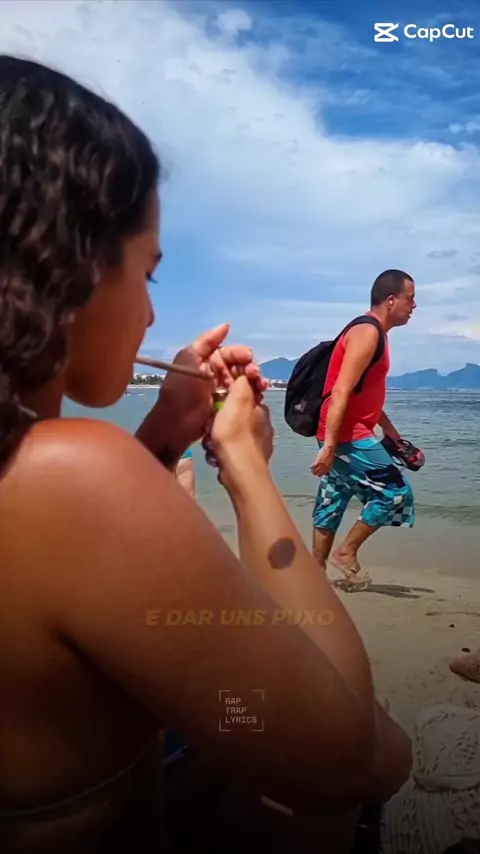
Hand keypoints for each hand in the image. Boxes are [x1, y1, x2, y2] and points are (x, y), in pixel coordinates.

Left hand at [147, 323, 267, 450]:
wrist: (175, 424)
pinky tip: (259, 396)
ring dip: (255, 382)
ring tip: (261, 386)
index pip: (230, 353)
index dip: (241, 354)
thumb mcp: (188, 359)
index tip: (248, 358)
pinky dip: (254, 395)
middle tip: (256, 375)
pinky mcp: (229, 407)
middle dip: (251, 368)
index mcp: (208, 360)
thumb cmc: (180, 390)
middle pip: (241, 366)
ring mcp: (224, 391)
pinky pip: (245, 397)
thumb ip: (206, 341)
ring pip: (246, 382)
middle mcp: (217, 373)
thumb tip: (226, 325)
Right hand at [211, 376, 274, 465]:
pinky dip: (221, 452)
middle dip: (218, 420)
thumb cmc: (235, 433)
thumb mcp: (236, 400)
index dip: (227, 396)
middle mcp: (262, 425)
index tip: (216, 402)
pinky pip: (230, 449)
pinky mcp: (248, 459)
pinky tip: (216, 457)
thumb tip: (243, 377)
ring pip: (229, 433)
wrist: (239, 470)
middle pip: (234, 415)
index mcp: (260, 409)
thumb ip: (241, 385)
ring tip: (211, 444)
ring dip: (216, 438)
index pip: (243, 395)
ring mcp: (257, 443)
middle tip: (210, 426)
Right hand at [310, 446, 334, 476]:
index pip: (325, 472)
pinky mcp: (318, 461)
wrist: (329, 449)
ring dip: (313, 471)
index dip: (321, 474)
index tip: (319, 475)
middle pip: (320, 472)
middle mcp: (325, 466)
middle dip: (317, 473)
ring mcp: (322, 464)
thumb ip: (328, 465)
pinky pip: (314, 465)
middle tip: (314, 474)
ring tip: (311, 471)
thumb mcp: (331, 461)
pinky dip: (312, 467)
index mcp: (329, 466)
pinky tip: (310, 467)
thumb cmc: (330, 454)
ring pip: (317, 469)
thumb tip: (326, 468)